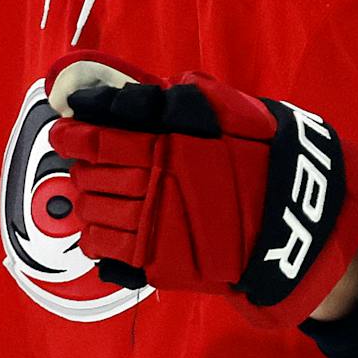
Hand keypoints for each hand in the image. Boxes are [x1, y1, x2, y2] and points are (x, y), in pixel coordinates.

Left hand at [47, 54, 357, 326]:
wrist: (294, 226)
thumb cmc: (263, 163)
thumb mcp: (230, 115)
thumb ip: (180, 101)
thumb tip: (134, 94)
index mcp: (167, 147)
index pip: (100, 139)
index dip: (73, 134)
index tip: (63, 131)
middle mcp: (154, 187)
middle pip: (90, 177)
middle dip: (80, 168)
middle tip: (82, 163)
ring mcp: (154, 228)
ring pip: (92, 214)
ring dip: (86, 202)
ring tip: (93, 196)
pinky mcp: (159, 262)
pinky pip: (107, 251)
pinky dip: (96, 238)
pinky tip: (103, 229)